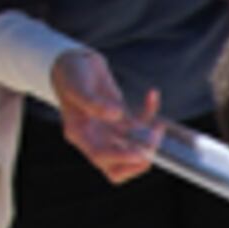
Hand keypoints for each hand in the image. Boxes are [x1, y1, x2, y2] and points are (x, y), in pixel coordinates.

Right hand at [50, 49, 158, 184]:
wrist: (75, 61)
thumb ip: (93, 102)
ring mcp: (110, 130)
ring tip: (158, 126)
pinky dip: (150, 112)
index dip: (121, 158)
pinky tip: (152, 95)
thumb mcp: (77, 86)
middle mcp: (95, 136)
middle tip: (152, 144)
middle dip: (138, 160)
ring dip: (150, 140)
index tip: (140, 153)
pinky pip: (140, 123)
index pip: (100, 156)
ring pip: (133, 149)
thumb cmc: (70, 73)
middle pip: (118, 166)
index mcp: (79, 133)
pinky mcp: (122, 118)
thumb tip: (115, 115)